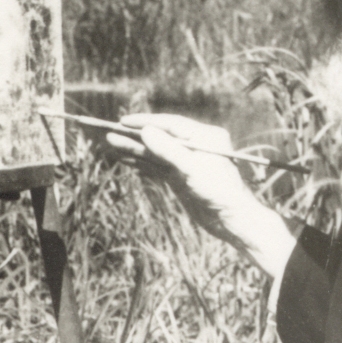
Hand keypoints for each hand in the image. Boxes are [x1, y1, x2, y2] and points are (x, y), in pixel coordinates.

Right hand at [98, 112, 295, 281]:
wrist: (231, 220)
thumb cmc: (219, 192)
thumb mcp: (192, 169)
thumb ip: (169, 149)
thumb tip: (146, 131)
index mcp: (205, 136)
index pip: (171, 124)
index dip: (146, 122)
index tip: (124, 122)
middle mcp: (196, 145)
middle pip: (161, 136)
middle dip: (136, 135)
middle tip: (110, 132)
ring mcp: (187, 161)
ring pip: (156, 152)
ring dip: (135, 149)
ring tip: (110, 143)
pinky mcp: (181, 177)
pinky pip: (158, 166)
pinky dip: (142, 162)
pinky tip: (125, 159)